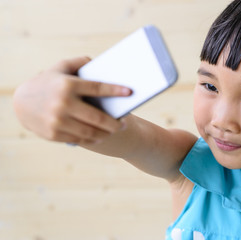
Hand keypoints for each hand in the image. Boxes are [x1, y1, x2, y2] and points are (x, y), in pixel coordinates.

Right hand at [13, 56, 131, 143]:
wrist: (21, 103)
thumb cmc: (47, 82)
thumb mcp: (60, 67)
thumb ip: (80, 62)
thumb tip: (99, 63)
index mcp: (68, 85)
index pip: (97, 88)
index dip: (115, 90)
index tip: (129, 92)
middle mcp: (63, 103)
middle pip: (98, 117)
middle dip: (114, 123)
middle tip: (123, 125)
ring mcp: (58, 121)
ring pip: (90, 132)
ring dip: (105, 133)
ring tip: (113, 131)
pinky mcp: (53, 134)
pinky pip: (79, 139)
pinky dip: (92, 139)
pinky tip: (99, 136)